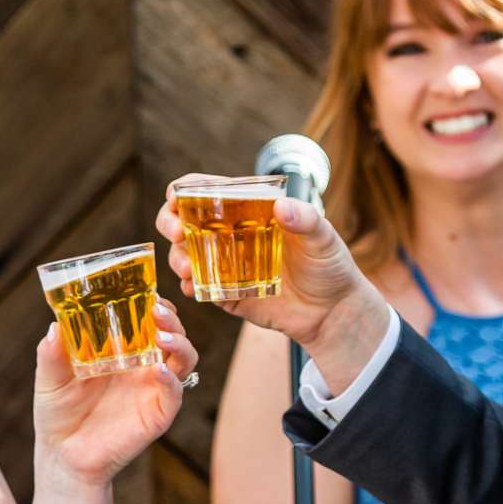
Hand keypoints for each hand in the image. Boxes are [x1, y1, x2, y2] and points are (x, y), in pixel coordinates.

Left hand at [32, 297, 196, 486]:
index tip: (145, 289)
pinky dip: (171, 379)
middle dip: (171, 317)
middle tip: (156, 308)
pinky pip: (175, 393)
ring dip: (179, 342)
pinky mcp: (157, 414)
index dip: (152, 302)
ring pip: (183, 358)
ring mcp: (153, 389)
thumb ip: (51, 354)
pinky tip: (157, 369)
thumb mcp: (49, 378)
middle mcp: (143, 366)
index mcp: (122, 351)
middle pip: (173, 333)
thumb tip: (55, 326)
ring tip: (161, 335)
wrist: (62, 457)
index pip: (148, 319)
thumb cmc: (57, 414)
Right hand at [155, 182, 390, 387]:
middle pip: (182, 221)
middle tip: (177, 233)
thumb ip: (306, 219)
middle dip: (168, 222)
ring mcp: (225, 264)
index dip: (184, 190)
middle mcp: (230, 234)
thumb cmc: (330, 266)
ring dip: (177, 257)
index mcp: (248, 211)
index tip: (175, 197)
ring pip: (185, 254)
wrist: (334, 312)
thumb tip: (281, 207)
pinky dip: (189, 286)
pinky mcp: (226, 294)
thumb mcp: (323, 237)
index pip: (206, 191)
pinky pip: (199, 288)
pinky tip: (193, 287)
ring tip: (188, 267)